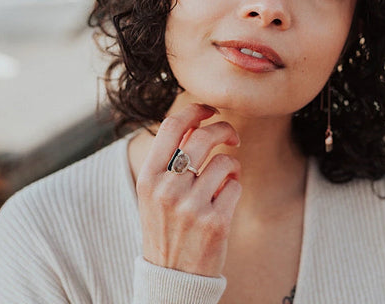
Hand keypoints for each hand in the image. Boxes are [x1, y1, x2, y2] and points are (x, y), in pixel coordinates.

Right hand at [135, 103, 241, 276]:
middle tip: (232, 136)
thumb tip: (194, 122)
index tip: (209, 109)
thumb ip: (169, 160)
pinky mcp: (215, 222)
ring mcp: (191, 207)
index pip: (172, 126)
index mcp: (148, 177)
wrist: (171, 276)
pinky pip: (236, 186)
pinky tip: (226, 198)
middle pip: (204, 137)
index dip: (195, 110)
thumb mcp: (154, 193)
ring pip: (225, 161)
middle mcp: (167, 189)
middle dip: (225, 129)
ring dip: (232, 164)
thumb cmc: (166, 226)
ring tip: (227, 176)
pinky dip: (235, 187)